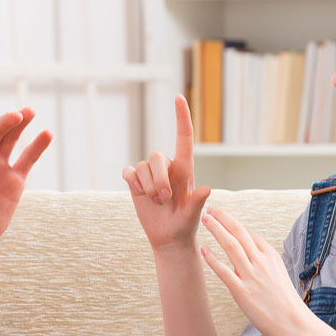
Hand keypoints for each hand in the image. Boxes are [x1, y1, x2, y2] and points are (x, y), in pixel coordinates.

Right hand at [122, 96, 211, 253]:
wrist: (168, 238)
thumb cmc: (185, 225)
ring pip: (142, 166)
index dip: (181, 117)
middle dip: (158, 179)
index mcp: (185, 169)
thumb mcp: (193, 215)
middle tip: (164, 199)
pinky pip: (128, 172)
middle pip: (156, 156)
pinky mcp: (136, 183)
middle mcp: (167, 168)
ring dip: (147, 186)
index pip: (183, 137)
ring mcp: (150, 175)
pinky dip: (132, 181)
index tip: (179, 97)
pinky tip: (138, 192)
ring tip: (156, 202)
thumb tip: (207, 189)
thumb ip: (198, 201)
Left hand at [199, 207, 312, 335]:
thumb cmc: (286, 303)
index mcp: (271, 257)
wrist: (295, 325)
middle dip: (224, 218)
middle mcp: (261, 263)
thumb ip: (264, 263)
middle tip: (210, 209)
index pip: (250, 234)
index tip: (223, 216)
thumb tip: (249, 254)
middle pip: (240, 233)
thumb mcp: (279, 275)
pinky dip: (212, 259)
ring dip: (217, 230)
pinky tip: (203, 249)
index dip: (234, 223)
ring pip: (231, 246)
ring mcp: (252, 276)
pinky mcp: (242, 292)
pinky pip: (224, 271)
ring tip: (205, 219)